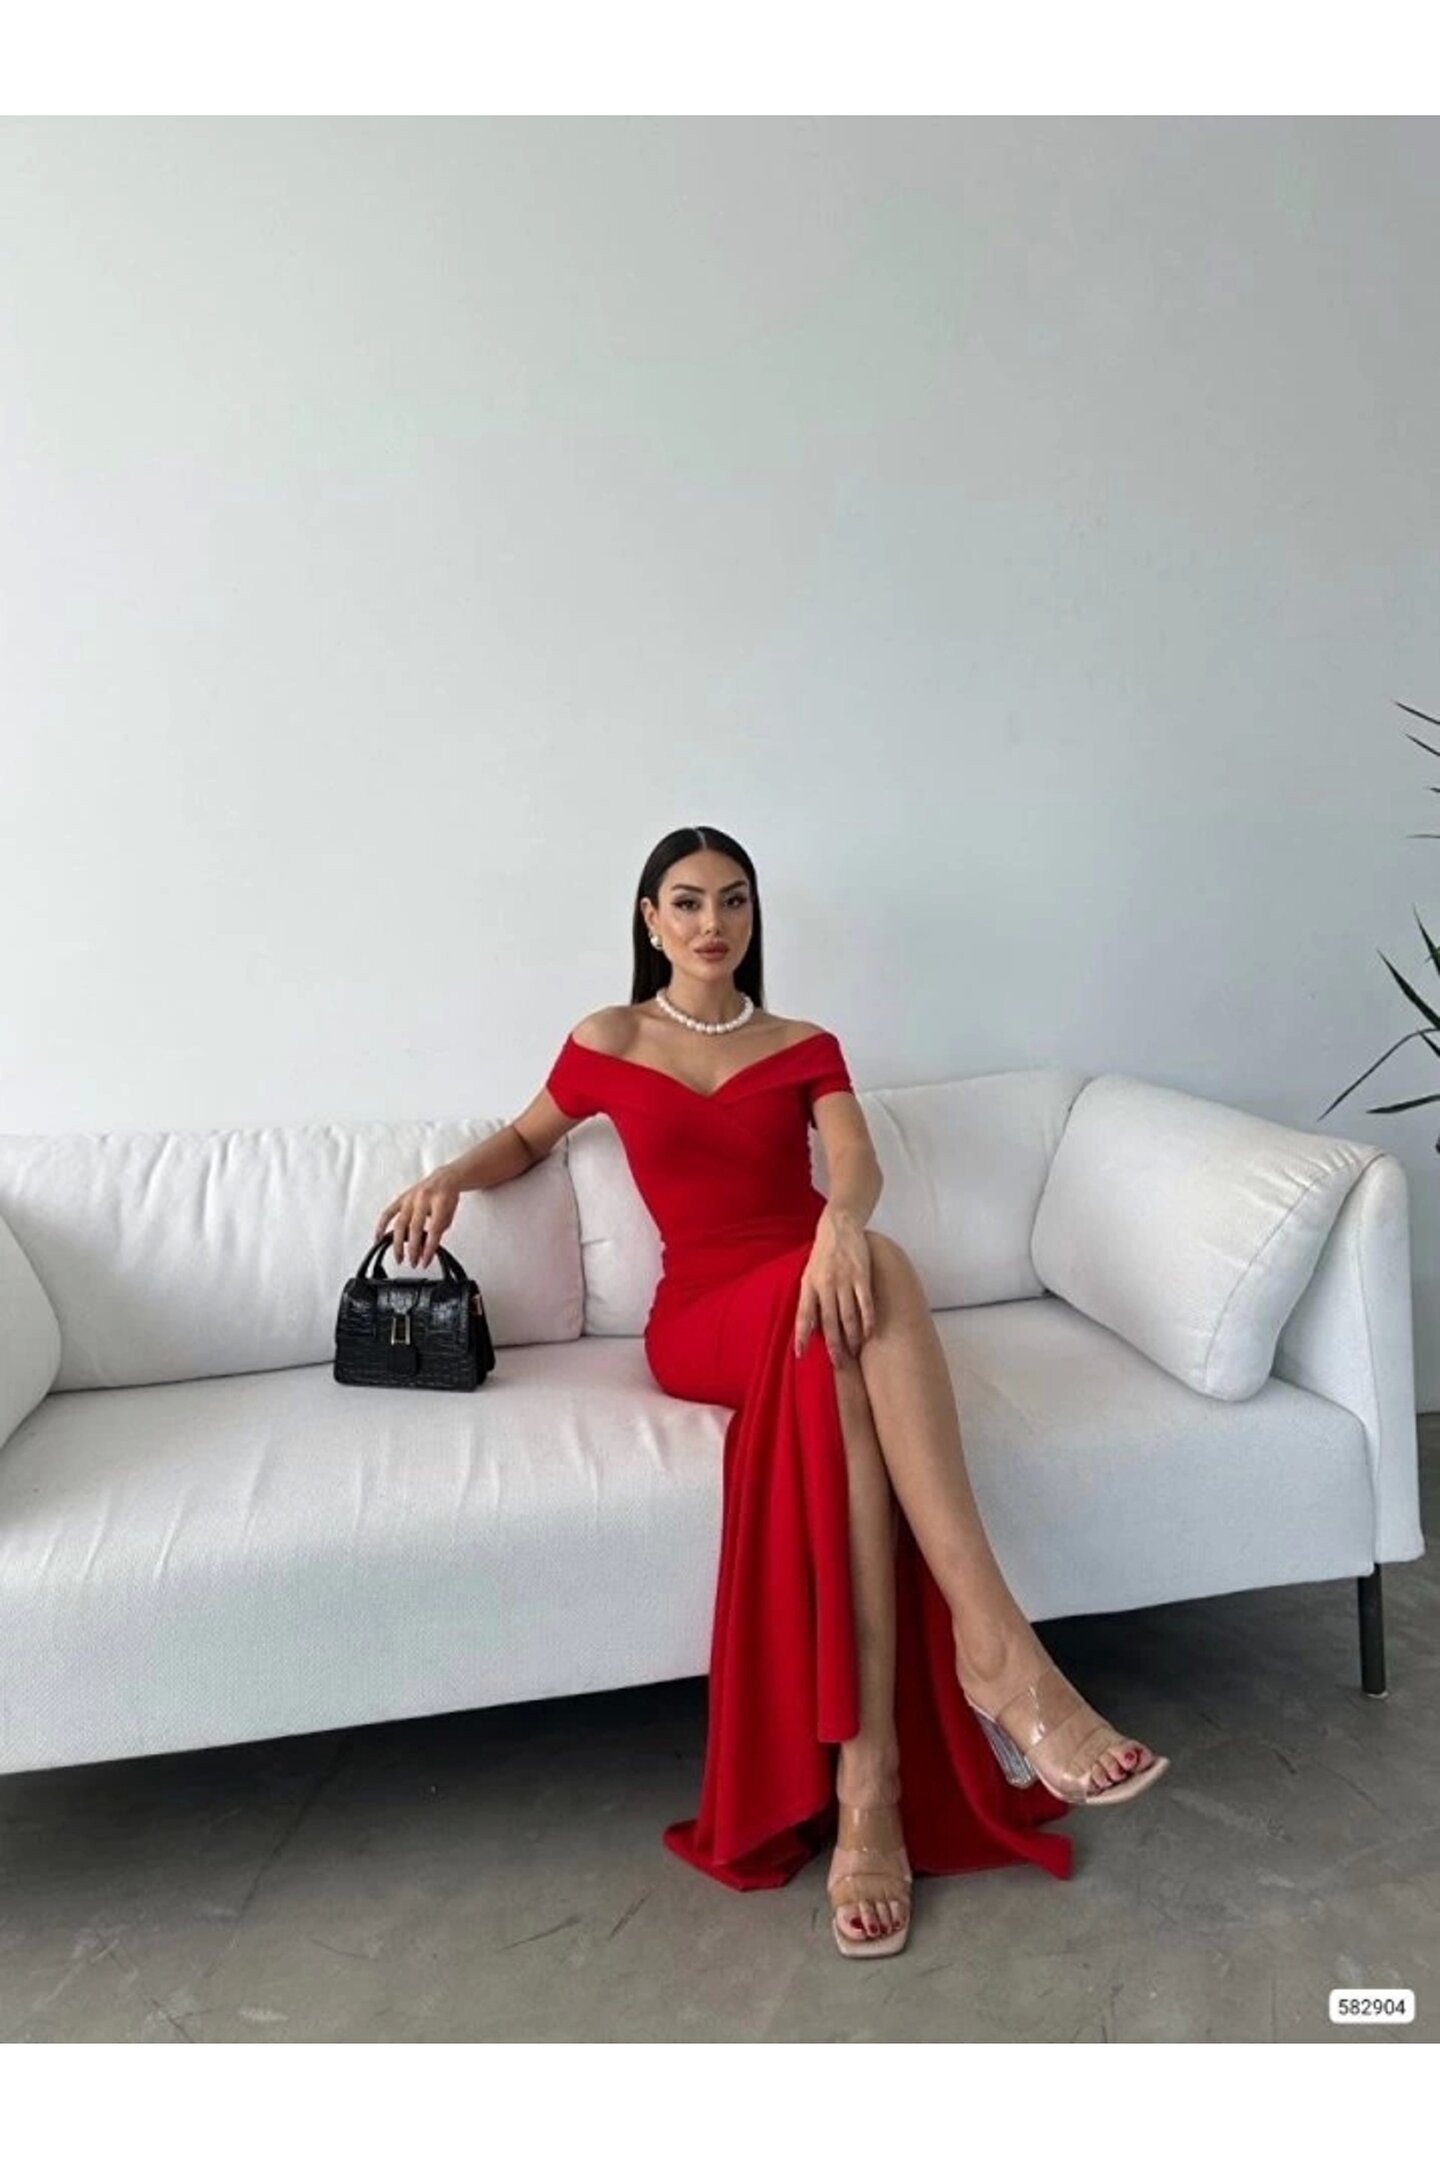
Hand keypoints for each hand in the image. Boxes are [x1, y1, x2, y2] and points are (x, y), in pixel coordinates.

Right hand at [374, 1170, 460, 1267]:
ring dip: (398, 1244)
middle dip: (413, 1249)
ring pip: (400, 1223)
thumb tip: (424, 1251)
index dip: (429, 1249)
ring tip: (399, 1258)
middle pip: (415, 1228)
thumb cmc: (447, 1198)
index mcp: (440, 1201)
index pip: (433, 1230)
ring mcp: (410, 1198)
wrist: (444, 1179)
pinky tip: (379, 1238)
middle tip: (413, 1263)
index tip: (425, 1262)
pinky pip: (388, 1213)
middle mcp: (424, 1198)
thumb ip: (438, 1232)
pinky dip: (381, 1226)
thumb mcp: (449, 1216)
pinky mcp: (401, 1198)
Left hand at [794, 1206, 874, 1365]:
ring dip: (852, 1337)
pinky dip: (868, 1321)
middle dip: (833, 1345)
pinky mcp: (862, 1276)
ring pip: (848, 1316)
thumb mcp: (808, 1274)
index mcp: (809, 1285)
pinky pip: (865, 1304)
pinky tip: (869, 1334)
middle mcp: (825, 1284)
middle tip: (838, 1364)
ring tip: (855, 1352)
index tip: (801, 1355)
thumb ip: (809, 1299)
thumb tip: (809, 1328)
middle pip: (829, 1321)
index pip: (803, 1315)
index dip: (801, 1336)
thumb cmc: (822, 1255)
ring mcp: (844, 1280)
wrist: (838, 1227)